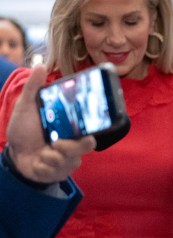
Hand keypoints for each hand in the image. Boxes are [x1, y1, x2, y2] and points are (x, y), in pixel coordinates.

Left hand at [6, 64, 95, 182]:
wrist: (13, 153)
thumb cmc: (24, 130)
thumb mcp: (26, 106)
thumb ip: (34, 87)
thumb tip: (40, 65)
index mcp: (72, 129)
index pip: (91, 129)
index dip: (93, 130)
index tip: (89, 132)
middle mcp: (74, 144)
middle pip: (87, 146)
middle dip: (70, 146)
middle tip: (55, 143)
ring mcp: (68, 160)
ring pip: (69, 159)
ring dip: (51, 156)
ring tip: (41, 152)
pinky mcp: (60, 173)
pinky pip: (57, 170)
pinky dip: (44, 165)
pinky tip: (38, 161)